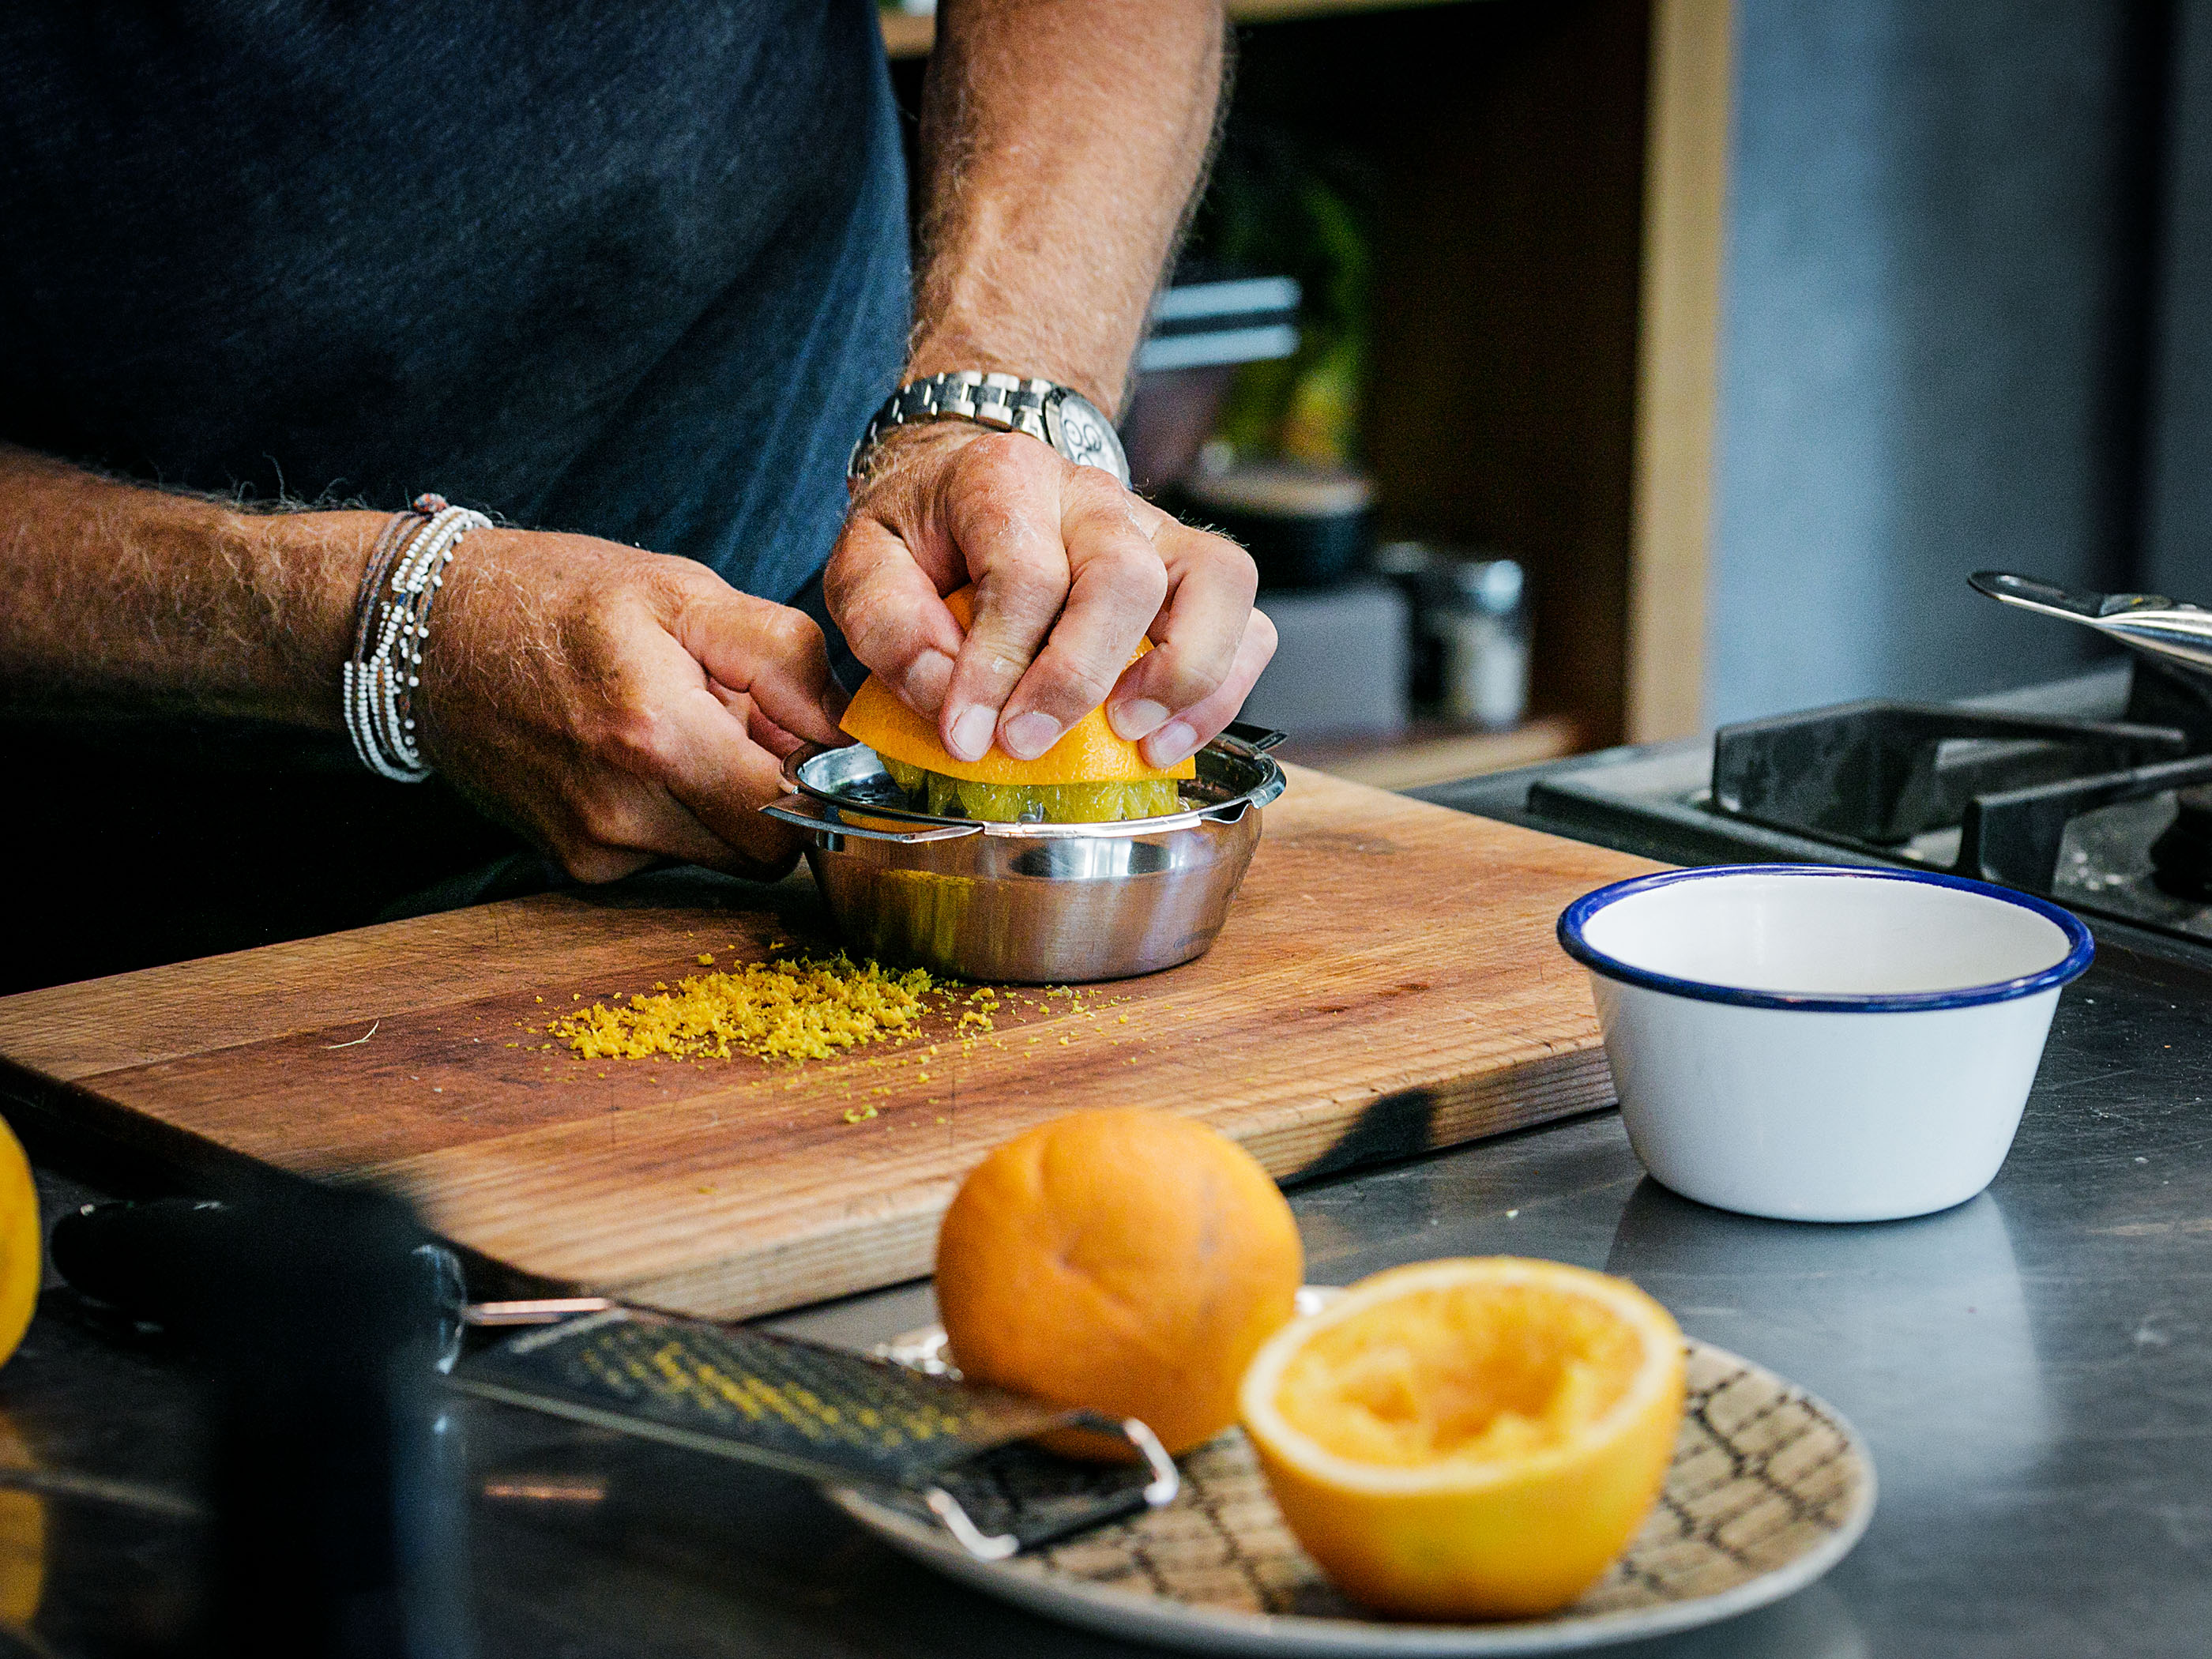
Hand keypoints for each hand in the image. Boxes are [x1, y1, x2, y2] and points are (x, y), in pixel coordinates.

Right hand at [417, 528, 846, 881]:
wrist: (425, 634)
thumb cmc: (557, 598)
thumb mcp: (685, 592)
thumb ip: (783, 658)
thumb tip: (844, 728)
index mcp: (656, 734)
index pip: (790, 815)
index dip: (814, 779)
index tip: (798, 736)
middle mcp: (621, 810)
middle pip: (762, 851)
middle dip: (771, 795)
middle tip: (736, 726)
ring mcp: (592, 846)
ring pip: (718, 856)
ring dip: (721, 805)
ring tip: (676, 731)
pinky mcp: (574, 865)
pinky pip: (667, 856)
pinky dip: (672, 814)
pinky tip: (632, 757)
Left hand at [825, 424, 1275, 768]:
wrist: (978, 483)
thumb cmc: (927, 534)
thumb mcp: (866, 562)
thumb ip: (887, 622)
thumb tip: (947, 694)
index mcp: (1007, 478)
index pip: (1023, 572)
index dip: (996, 664)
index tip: (965, 734)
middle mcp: (1095, 496)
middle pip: (1124, 575)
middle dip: (1077, 675)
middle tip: (1027, 744)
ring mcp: (1158, 531)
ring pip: (1217, 582)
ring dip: (1182, 674)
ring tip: (1129, 738)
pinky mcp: (1196, 574)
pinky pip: (1250, 624)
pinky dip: (1223, 692)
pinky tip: (1165, 741)